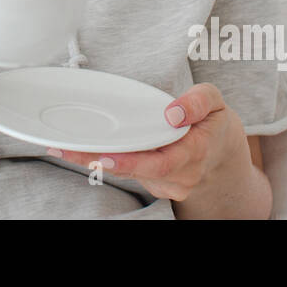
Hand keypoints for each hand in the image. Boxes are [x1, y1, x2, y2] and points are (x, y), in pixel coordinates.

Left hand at [45, 82, 246, 201]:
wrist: (225, 159)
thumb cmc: (217, 126)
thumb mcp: (217, 103)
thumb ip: (198, 102)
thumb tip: (173, 113)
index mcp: (195, 152)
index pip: (160, 161)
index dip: (130, 161)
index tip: (103, 156)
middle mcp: (179, 175)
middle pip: (135, 171)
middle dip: (98, 161)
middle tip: (64, 150)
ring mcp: (166, 184)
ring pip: (127, 173)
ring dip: (94, 161)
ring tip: (61, 147)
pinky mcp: (154, 184)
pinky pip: (128, 173)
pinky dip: (104, 162)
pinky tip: (80, 151)